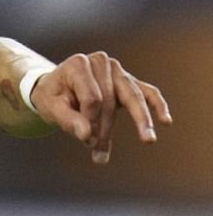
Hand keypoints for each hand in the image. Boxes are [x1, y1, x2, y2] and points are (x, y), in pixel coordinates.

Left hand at [30, 52, 171, 163]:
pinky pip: (147, 92)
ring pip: (131, 98)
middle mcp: (101, 62)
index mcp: (78, 64)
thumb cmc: (52, 97)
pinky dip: (157, 105)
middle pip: (111, 100)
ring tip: (148, 139)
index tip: (82, 136)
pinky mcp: (129, 81)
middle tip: (98, 153)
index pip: (92, 98)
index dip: (88, 120)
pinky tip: (165, 120)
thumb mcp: (50, 108)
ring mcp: (117, 70)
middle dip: (105, 127)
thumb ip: (67, 120)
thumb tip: (86, 135)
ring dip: (138, 121)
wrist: (56, 88)